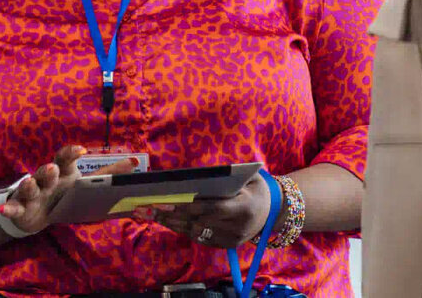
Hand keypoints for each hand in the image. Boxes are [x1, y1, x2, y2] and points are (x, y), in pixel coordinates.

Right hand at [0, 145, 137, 236]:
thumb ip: (108, 175)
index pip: (65, 159)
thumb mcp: (85, 184)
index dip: (71, 153)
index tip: (81, 150)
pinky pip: (15, 208)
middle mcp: (46, 180)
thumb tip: (134, 162)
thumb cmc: (64, 193)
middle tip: (52, 168)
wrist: (38, 213)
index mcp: (63, 173)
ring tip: (29, 182)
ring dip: (29, 184)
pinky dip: (10, 207)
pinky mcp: (21, 209)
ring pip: (30, 187)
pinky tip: (5, 208)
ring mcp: (32, 194)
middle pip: (46, 172)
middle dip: (49, 170)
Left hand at [146, 174, 271, 247]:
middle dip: (172, 216)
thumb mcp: (245, 176)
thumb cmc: (253, 186)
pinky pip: (199, 239)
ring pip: (195, 233)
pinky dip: (181, 229)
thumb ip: (222, 176)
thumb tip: (190, 176)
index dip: (188, 207)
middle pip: (199, 223)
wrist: (272, 210)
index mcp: (244, 207)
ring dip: (171, 224)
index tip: (166, 202)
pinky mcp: (226, 246)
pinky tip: (166, 221)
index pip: (212, 209)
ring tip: (151, 214)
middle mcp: (238, 228)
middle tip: (149, 208)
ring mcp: (232, 240)